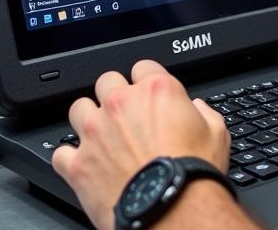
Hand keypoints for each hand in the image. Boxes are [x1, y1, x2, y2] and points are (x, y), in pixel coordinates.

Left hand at [52, 60, 230, 229]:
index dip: (145, 80)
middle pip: (107, 81)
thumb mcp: (216, 134)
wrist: (171, 211)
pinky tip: (81, 164)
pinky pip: (60, 152)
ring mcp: (96, 132)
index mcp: (156, 90)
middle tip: (123, 114)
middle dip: (114, 95)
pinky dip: (69, 158)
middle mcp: (122, 104)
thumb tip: (197, 109)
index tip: (146, 93)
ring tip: (98, 134)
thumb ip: (204, 113)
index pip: (142, 66)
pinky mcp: (78, 164)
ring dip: (88, 119)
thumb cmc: (192, 175)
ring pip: (78, 108)